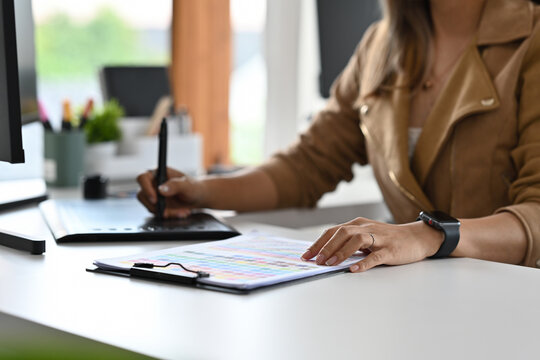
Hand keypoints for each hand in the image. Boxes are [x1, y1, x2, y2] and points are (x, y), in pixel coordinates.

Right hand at [136, 167, 207, 217]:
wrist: (198, 197)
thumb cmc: (194, 187)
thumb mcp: (187, 185)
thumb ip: (175, 185)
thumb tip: (161, 189)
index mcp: (159, 173)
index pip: (143, 178)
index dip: (146, 188)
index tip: (155, 199)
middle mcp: (153, 183)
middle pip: (142, 195)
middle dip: (156, 206)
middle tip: (168, 211)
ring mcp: (154, 195)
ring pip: (149, 206)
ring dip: (165, 212)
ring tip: (181, 212)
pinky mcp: (157, 205)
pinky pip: (156, 212)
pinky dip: (168, 215)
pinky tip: (179, 213)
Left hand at [301, 217, 443, 271]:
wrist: (415, 238)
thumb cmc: (387, 239)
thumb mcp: (365, 236)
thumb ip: (347, 242)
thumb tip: (324, 253)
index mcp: (357, 224)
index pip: (332, 231)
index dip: (318, 243)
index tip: (306, 255)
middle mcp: (366, 228)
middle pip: (342, 233)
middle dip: (326, 247)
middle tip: (316, 261)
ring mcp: (379, 238)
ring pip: (357, 241)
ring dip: (341, 252)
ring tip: (331, 264)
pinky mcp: (390, 249)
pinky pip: (375, 255)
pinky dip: (363, 262)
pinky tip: (354, 269)